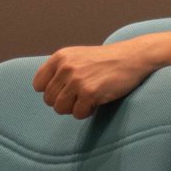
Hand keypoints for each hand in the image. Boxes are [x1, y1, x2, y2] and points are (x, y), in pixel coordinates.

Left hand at [33, 42, 154, 119]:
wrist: (132, 58)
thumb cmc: (104, 60)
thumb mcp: (76, 57)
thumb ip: (59, 70)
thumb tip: (44, 92)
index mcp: (59, 57)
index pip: (38, 85)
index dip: (51, 92)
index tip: (65, 90)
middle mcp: (65, 67)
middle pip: (49, 100)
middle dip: (64, 102)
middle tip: (80, 96)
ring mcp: (77, 80)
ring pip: (60, 109)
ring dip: (74, 108)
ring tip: (87, 99)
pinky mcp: (89, 92)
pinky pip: (78, 114)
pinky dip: (87, 112)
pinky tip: (96, 102)